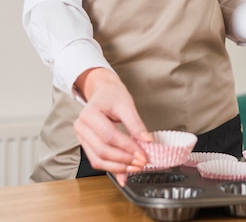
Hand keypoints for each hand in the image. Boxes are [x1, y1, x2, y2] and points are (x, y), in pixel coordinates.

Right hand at [73, 68, 151, 185]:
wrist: (102, 91)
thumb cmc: (112, 94)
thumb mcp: (126, 104)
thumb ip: (136, 123)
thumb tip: (147, 141)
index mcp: (89, 113)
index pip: (109, 136)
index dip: (127, 147)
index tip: (143, 154)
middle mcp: (81, 127)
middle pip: (102, 150)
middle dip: (123, 160)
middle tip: (141, 163)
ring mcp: (81, 137)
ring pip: (97, 160)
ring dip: (118, 168)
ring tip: (135, 168)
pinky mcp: (86, 145)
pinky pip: (97, 160)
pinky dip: (111, 168)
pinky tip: (124, 172)